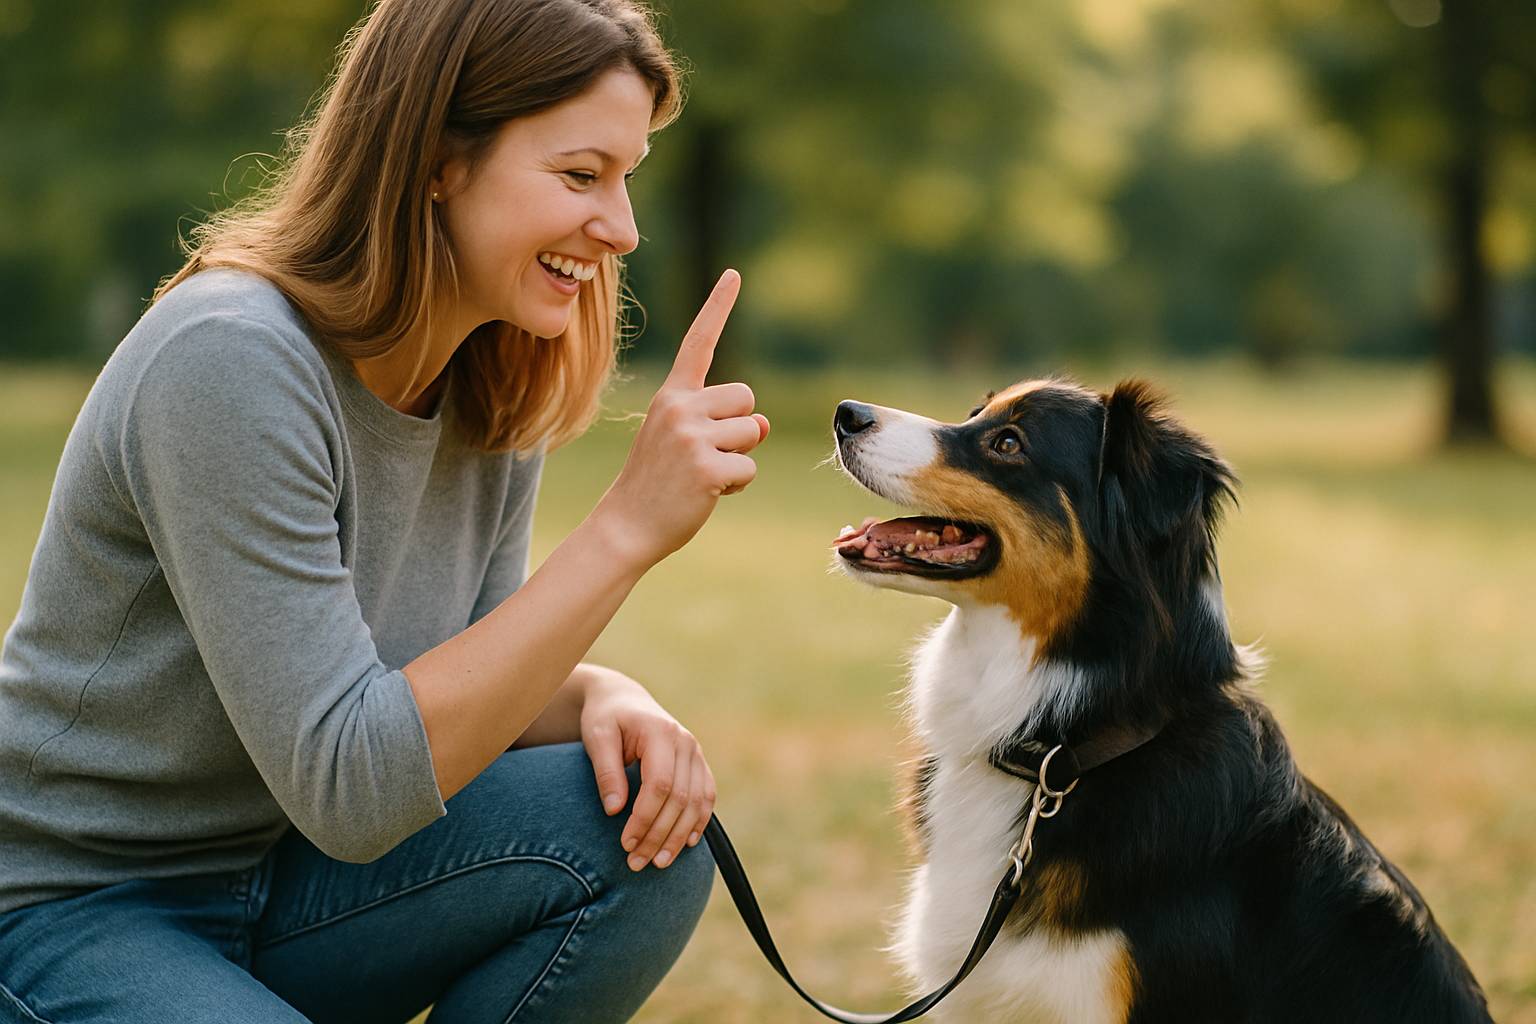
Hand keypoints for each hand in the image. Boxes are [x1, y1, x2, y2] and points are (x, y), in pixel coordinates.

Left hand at [579, 668, 716, 870]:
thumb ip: (606, 771)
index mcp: (661, 732)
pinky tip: (687, 843)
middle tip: (636, 862)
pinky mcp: (698, 764)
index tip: (625, 843)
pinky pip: (707, 796)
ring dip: (679, 836)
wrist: (623, 700)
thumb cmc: (606, 719)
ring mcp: (696, 753)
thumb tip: (615, 809)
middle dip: (659, 835)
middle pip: (680, 798)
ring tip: (659, 862)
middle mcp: (686, 742)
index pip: (660, 784)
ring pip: (697, 802)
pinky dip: (699, 821)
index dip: (645, 818)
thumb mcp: (597, 737)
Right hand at [592, 270, 770, 571]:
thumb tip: (765, 423)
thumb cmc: (657, 482)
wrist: (625, 525)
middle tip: (706, 454)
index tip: (734, 273)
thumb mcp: (683, 442)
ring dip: (739, 457)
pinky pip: (749, 467)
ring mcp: (692, 436)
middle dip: (740, 427)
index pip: (698, 342)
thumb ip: (720, 423)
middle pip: (747, 398)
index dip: (718, 307)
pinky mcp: (707, 466)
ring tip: (702, 475)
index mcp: (670, 395)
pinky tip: (706, 492)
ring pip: (753, 432)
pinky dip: (736, 484)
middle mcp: (679, 406)